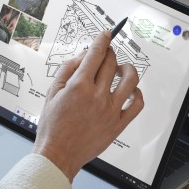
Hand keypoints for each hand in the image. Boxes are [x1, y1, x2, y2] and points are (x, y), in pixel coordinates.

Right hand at [33, 29, 144, 180]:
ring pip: (130, 79)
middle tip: (105, 54)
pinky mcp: (118, 124)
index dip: (102, 40)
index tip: (106, 34)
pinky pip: (136, 104)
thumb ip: (67, 70)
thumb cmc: (52, 126)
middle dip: (109, 53)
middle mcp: (97, 96)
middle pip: (111, 63)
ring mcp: (110, 110)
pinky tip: (129, 90)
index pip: (96, 54)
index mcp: (79, 86)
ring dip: (127, 68)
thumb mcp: (52, 92)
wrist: (58, 154)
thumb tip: (83, 55)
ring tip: (121, 69)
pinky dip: (136, 93)